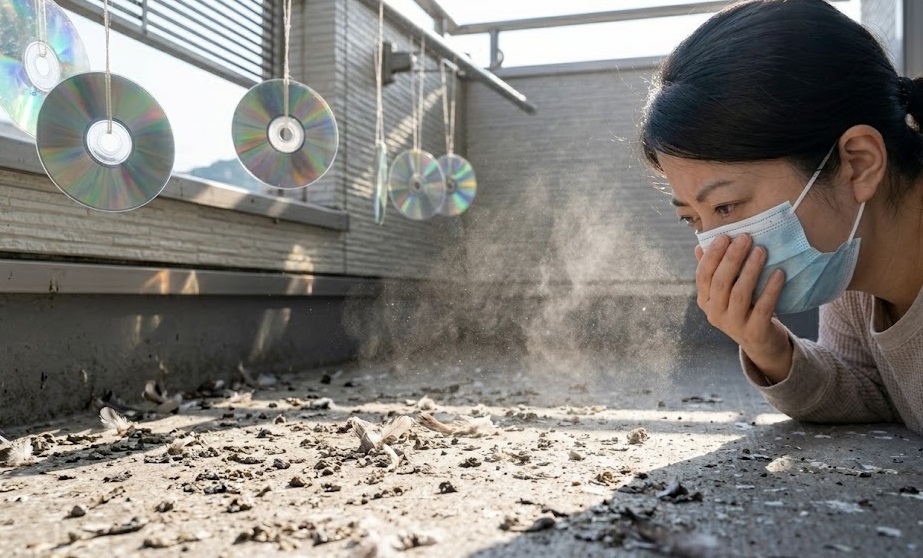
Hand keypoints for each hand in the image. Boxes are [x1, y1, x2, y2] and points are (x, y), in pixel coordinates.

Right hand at [694, 234, 792, 382]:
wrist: (762, 343)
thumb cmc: (744, 309)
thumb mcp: (726, 292)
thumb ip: (714, 271)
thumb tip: (699, 246)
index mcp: (705, 301)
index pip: (703, 275)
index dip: (712, 255)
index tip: (725, 236)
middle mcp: (714, 314)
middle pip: (720, 282)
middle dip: (732, 258)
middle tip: (745, 238)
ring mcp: (733, 325)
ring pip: (740, 293)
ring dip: (751, 269)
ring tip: (762, 250)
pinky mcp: (754, 332)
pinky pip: (763, 307)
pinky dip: (771, 289)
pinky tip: (779, 272)